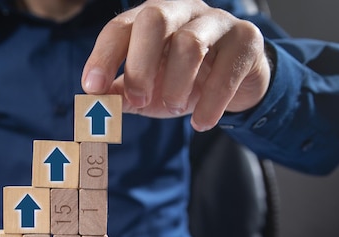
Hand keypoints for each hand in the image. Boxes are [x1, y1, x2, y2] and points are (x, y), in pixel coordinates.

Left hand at [82, 0, 270, 131]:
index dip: (103, 56)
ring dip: (177, 84)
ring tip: (174, 108)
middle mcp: (182, 10)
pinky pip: (226, 69)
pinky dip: (211, 102)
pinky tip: (201, 123)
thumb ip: (121, 95)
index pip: (120, 27)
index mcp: (150, 19)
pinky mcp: (246, 40)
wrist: (234, 84)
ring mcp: (216, 21)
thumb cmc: (181, 82)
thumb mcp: (146, 91)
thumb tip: (95, 107)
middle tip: (138, 100)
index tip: (92, 88)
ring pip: (191, 42)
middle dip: (140, 64)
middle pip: (155, 19)